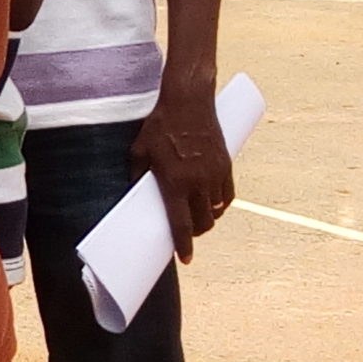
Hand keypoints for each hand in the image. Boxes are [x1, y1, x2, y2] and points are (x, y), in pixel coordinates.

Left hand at [130, 86, 233, 262]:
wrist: (188, 102)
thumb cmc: (158, 126)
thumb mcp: (138, 152)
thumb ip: (136, 178)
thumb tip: (135, 197)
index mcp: (174, 182)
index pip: (181, 223)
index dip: (183, 245)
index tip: (185, 259)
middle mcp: (198, 182)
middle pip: (203, 222)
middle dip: (196, 233)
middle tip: (187, 233)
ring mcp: (215, 174)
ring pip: (216, 211)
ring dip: (208, 219)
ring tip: (198, 218)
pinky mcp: (226, 165)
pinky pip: (228, 196)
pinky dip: (221, 205)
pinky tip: (213, 205)